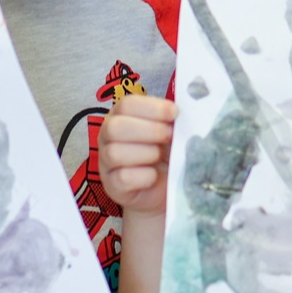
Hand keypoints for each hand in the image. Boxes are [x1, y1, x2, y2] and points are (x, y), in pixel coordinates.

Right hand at [98, 94, 177, 218]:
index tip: (175, 113)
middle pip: (115, 127)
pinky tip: (154, 176)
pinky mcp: (112, 186)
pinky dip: (144, 176)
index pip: (127, 104)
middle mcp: (108, 137)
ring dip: (146, 153)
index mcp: (121, 116)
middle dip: (149, 130)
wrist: (166, 187)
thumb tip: (185, 113)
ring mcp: (106, 162)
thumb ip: (173, 120)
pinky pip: (123, 178)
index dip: (152, 107)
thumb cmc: (167, 153)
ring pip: (115, 153)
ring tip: (160, 157)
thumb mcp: (172, 132)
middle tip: (170, 137)